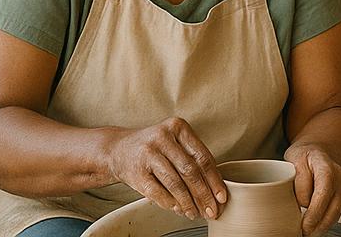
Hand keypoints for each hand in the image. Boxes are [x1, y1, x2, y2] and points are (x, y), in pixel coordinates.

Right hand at [105, 117, 226, 219]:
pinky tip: (178, 209)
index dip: (214, 179)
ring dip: (188, 203)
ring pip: (175, 183)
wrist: (117, 150)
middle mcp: (163, 137)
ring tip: (194, 213)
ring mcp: (148, 153)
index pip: (202, 156)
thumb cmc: (154, 149)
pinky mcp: (136, 171)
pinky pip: (158, 192)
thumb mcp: (174, 144)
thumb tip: (215, 190)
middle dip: (204, 195)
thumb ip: (193, 160)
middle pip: (190, 171)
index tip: (222, 197)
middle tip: (211, 211)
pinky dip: (170, 203)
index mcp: (178, 127)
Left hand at [286, 143, 340, 234]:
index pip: (324, 191)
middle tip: (304, 233)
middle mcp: (339, 177)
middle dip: (319, 224)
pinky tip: (315, 228)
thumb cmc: (304, 156)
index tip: (304, 225)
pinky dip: (325, 223)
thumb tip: (304, 203)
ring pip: (336, 212)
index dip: (315, 211)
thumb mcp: (294, 159)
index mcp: (326, 166)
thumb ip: (299, 180)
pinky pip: (335, 213)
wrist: (318, 151)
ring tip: (309, 234)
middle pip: (334, 206)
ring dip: (323, 226)